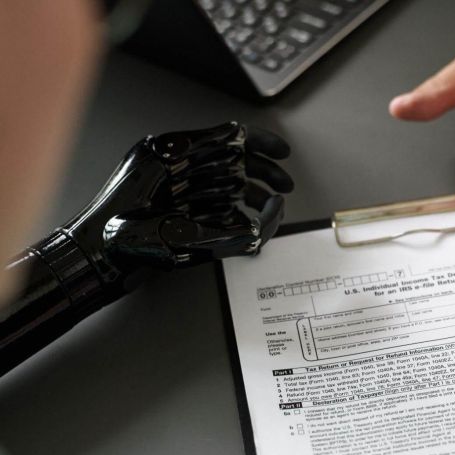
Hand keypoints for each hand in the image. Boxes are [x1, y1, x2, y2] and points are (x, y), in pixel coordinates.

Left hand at [66, 121, 292, 274]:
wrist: (104, 257)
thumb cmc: (121, 212)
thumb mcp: (162, 160)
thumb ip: (203, 144)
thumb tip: (237, 133)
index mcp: (183, 155)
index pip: (230, 140)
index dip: (260, 142)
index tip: (282, 152)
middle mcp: (190, 177)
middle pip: (239, 168)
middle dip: (267, 174)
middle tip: (285, 184)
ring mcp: (194, 205)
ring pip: (237, 194)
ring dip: (259, 199)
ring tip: (272, 208)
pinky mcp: (196, 232)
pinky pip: (231, 223)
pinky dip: (249, 224)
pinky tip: (256, 226)